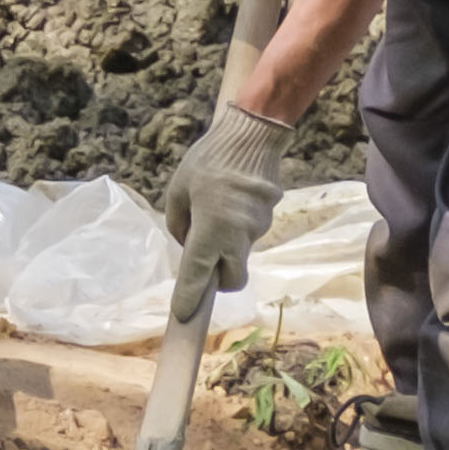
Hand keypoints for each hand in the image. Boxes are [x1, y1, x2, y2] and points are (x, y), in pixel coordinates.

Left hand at [165, 103, 293, 284]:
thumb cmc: (208, 161)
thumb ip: (179, 223)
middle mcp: (237, 236)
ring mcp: (258, 228)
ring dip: (227, 243)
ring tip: (216, 209)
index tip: (183, 315)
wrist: (253, 134)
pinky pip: (250, 231)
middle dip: (220, 279)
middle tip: (207, 262)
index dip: (189, 297)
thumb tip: (187, 243)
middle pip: (233, 278)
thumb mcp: (179, 190)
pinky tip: (233, 200)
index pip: (198, 274)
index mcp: (211, 230)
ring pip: (241, 250)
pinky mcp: (270, 217)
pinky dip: (238, 225)